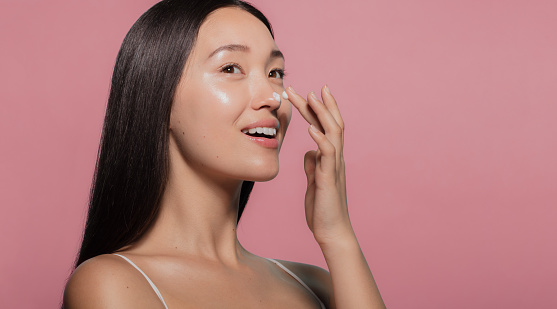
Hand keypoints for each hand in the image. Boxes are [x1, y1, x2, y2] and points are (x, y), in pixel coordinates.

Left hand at [285, 85, 353, 245]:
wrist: (331, 231)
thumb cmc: (322, 207)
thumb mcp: (313, 180)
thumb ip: (312, 164)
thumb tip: (308, 152)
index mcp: (329, 157)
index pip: (324, 126)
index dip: (316, 109)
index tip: (306, 92)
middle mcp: (335, 158)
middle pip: (330, 123)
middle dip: (317, 104)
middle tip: (304, 87)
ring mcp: (333, 166)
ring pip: (333, 133)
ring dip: (322, 114)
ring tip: (311, 98)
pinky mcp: (329, 178)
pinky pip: (327, 155)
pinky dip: (320, 140)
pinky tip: (311, 130)